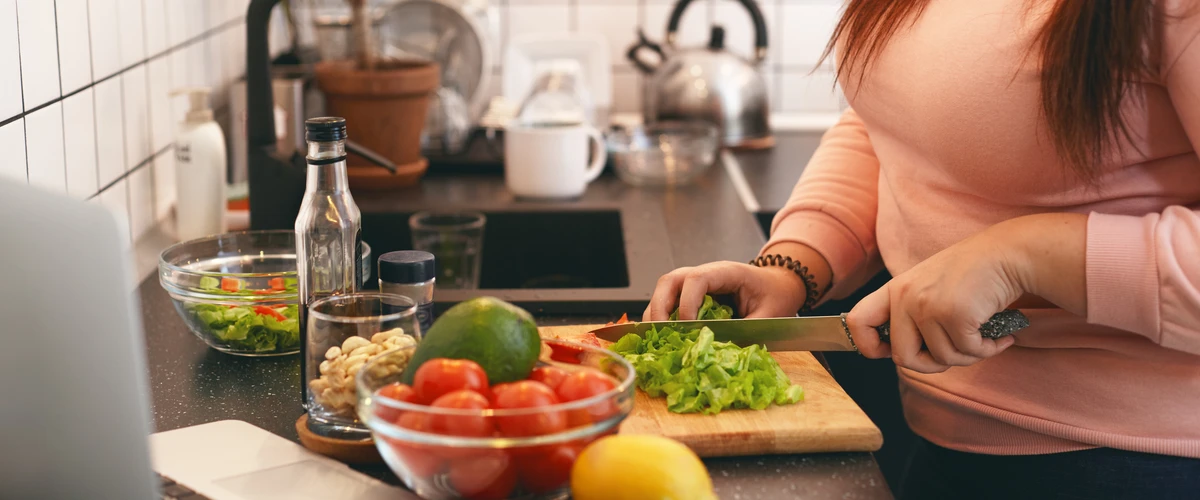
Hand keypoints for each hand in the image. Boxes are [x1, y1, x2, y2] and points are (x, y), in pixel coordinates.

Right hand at [644, 243, 832, 320]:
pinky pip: (669, 302)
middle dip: (659, 306)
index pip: (696, 280)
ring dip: (656, 313)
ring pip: (664, 291)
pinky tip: (662, 337)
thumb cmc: (776, 295)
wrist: (780, 285)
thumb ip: (747, 331)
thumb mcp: (769, 314)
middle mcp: (706, 274)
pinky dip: (662, 318)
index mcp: (726, 272)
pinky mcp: (692, 295)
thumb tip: (722, 352)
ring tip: (655, 338)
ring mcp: (696, 283)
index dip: (687, 303)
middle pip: (670, 281)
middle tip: (658, 332)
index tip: (688, 327)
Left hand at [845, 228, 1023, 372]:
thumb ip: (911, 314)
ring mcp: (927, 305)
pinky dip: (987, 350)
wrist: (1008, 254)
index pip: (857, 322)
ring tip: (982, 336)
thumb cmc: (972, 274)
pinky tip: (999, 336)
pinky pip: (967, 352)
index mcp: (895, 289)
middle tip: (954, 354)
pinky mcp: (954, 314)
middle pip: (902, 357)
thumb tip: (900, 355)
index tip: (888, 352)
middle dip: (931, 365)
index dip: (868, 345)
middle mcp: (905, 296)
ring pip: (941, 359)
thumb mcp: (928, 287)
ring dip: (967, 355)